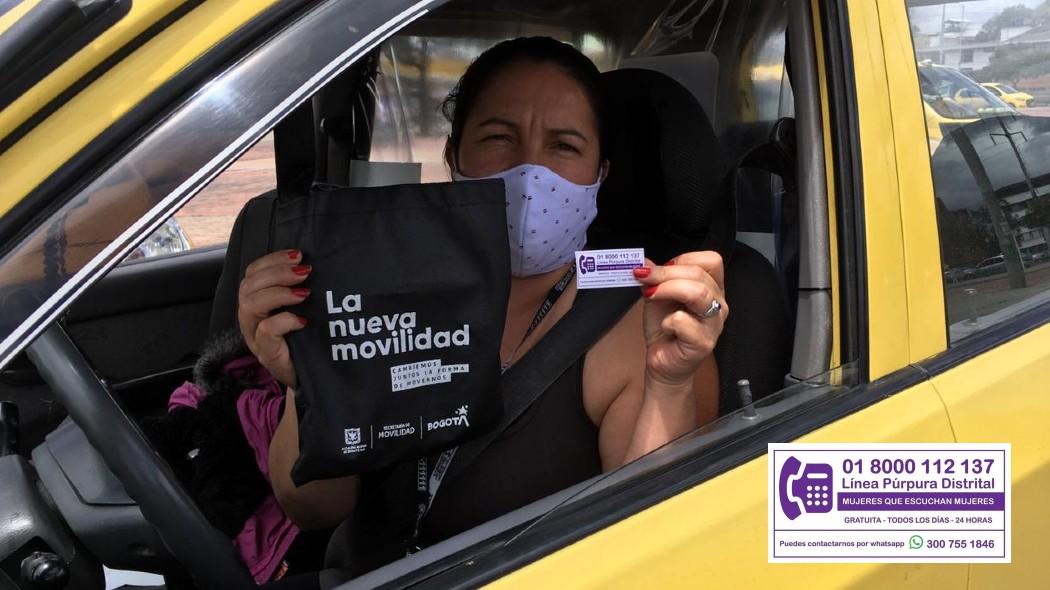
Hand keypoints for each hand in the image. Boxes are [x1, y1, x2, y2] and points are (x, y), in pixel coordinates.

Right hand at [238, 249, 311, 386]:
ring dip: (279, 293)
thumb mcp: (300, 309)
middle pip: (248, 286)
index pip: (252, 273)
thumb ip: (297, 288)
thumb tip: (310, 263)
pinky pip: (266, 331)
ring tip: (304, 292)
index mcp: (255, 303)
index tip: (298, 254)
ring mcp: (255, 337)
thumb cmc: (305, 340)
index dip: (272, 260)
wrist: (311, 376)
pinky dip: (284, 320)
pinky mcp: (267, 354)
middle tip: (305, 272)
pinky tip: (303, 320)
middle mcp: (250, 319)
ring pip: (251, 305)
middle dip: (277, 273)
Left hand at [632, 251, 726, 387]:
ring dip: (668, 289)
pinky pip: (684, 321)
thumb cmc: (665, 329)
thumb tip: (644, 263)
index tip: (658, 268)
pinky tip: (666, 327)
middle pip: (699, 274)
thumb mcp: (657, 296)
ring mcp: (714, 324)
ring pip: (698, 293)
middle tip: (644, 276)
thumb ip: (654, 279)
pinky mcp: (703, 343)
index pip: (710, 261)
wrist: (663, 361)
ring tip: (651, 295)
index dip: (682, 259)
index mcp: (712, 289)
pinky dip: (668, 320)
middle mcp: (718, 304)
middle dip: (666, 273)